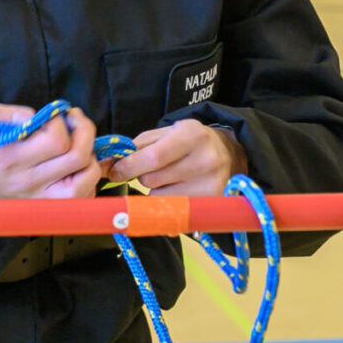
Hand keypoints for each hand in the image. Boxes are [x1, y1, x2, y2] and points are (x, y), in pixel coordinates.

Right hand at [0, 104, 100, 199]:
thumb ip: (1, 114)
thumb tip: (31, 115)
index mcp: (9, 158)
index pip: (55, 140)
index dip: (59, 120)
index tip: (51, 116)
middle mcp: (28, 182)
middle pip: (77, 157)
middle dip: (83, 130)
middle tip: (73, 120)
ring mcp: (42, 200)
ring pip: (87, 178)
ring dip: (90, 154)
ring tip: (78, 143)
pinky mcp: (51, 209)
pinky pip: (85, 195)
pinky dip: (88, 176)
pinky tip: (75, 164)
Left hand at [106, 118, 247, 195]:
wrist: (231, 154)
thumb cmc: (191, 142)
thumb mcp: (169, 132)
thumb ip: (139, 145)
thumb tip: (110, 163)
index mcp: (192, 135)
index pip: (153, 157)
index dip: (128, 166)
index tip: (114, 171)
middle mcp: (204, 161)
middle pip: (152, 180)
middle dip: (142, 176)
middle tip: (151, 169)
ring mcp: (210, 186)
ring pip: (159, 198)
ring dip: (155, 190)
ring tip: (171, 178)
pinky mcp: (210, 206)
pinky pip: (172, 210)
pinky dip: (168, 203)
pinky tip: (179, 190)